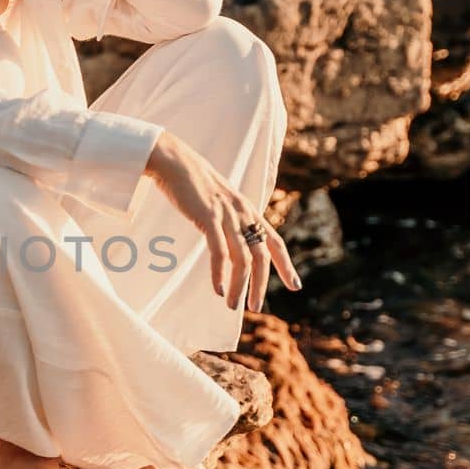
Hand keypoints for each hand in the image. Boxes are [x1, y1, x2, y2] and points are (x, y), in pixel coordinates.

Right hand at [146, 132, 300, 312]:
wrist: (174, 161)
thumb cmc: (194, 183)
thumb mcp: (220, 202)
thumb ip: (230, 219)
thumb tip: (232, 240)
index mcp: (249, 211)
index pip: (275, 242)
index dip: (286, 266)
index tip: (295, 287)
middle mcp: (244, 214)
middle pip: (261, 256)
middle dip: (260, 285)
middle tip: (255, 307)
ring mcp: (227, 215)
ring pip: (242, 258)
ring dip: (240, 286)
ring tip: (233, 305)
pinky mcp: (208, 217)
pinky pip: (218, 251)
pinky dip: (219, 273)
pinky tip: (218, 290)